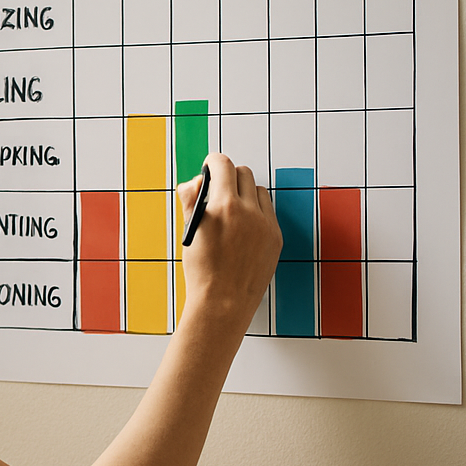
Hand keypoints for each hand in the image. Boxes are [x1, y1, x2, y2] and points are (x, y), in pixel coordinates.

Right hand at [177, 152, 281, 330]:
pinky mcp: (276, 238)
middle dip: (228, 176)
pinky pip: (268, 212)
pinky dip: (256, 212)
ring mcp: (266, 224)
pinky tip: (243, 228)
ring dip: (245, 193)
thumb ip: (191, 200)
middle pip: (242, 173)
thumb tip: (193, 182)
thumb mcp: (190, 231)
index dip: (212, 163)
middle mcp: (248, 211)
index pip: (222, 164)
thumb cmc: (202, 271)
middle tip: (217, 190)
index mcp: (223, 206)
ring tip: (231, 211)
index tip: (209, 168)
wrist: (223, 303)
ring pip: (258, 190)